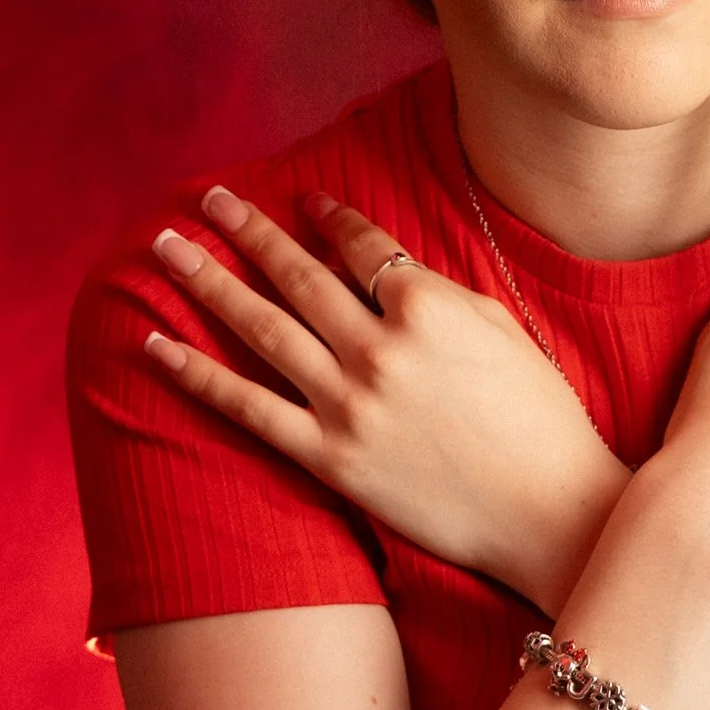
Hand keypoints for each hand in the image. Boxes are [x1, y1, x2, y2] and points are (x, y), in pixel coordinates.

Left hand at [143, 185, 625, 610]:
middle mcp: (380, 349)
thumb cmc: (542, 418)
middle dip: (247, 231)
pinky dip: (198, 375)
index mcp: (429, 307)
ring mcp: (350, 405)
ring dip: (206, 282)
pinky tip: (156, 346)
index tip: (303, 200)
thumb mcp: (501, 331)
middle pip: (297, 275)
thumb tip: (381, 267)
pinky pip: (249, 409)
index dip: (328, 217)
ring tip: (166, 248)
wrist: (553, 511)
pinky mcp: (332, 459)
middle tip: (208, 198)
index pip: (361, 245)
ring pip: (261, 328)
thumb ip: (437, 293)